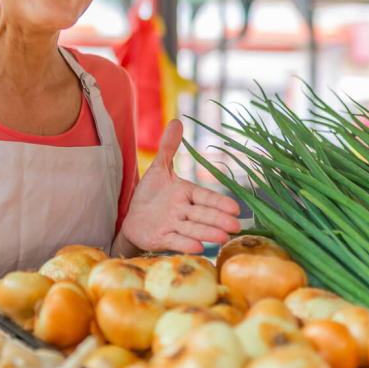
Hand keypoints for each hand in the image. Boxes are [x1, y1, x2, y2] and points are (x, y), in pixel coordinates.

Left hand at [120, 119, 240, 253]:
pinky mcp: (161, 239)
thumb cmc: (151, 195)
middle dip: (218, 219)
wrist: (133, 218)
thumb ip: (168, 148)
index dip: (219, 202)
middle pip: (202, 215)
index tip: (235, 207)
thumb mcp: (159, 169)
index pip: (205, 197)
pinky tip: (198, 247)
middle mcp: (182, 210)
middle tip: (235, 225)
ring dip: (207, 233)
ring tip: (223, 237)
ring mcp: (173, 226)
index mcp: (185, 193)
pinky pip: (175, 241)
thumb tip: (177, 120)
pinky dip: (185, 243)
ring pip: (192, 228)